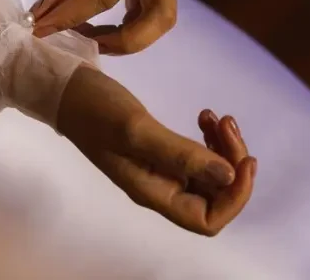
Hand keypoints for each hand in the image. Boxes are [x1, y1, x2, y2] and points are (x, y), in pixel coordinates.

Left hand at [31, 0, 176, 54]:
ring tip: (90, 38)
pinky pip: (152, 18)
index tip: (42, 28)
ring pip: (160, 23)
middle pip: (157, 18)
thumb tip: (40, 17)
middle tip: (83, 41)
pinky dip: (129, 32)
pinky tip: (100, 30)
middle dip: (120, 41)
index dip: (72, 16)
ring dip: (129, 41)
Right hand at [57, 67, 255, 235]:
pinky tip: (204, 115)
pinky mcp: (158, 150)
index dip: (235, 197)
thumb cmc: (94, 110)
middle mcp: (159, 187)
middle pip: (215, 195)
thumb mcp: (137, 129)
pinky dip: (208, 137)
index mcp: (153, 193)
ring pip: (209, 172)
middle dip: (232, 162)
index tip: (244, 160)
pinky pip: (196, 155)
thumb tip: (229, 176)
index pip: (207, 220)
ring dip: (223, 147)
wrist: (65, 90)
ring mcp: (159, 169)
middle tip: (227, 122)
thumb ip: (181, 155)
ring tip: (217, 116)